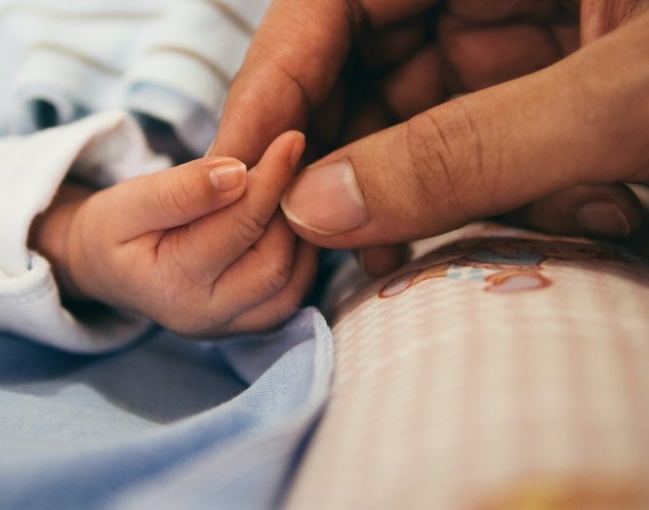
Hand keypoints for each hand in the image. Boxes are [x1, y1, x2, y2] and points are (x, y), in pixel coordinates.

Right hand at [30, 132, 317, 336]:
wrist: (107, 267)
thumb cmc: (115, 228)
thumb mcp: (131, 200)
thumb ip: (181, 189)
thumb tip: (238, 174)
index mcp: (172, 285)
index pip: (239, 227)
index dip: (270, 179)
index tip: (290, 139)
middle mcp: (206, 317)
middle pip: (274, 262)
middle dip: (288, 209)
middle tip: (291, 164)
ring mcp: (230, 327)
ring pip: (292, 282)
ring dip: (300, 233)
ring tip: (289, 190)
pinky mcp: (248, 324)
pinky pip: (293, 294)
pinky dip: (301, 255)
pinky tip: (288, 220)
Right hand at [212, 0, 648, 272]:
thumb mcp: (627, 98)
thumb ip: (469, 152)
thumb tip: (317, 209)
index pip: (332, 1)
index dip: (271, 85)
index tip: (234, 172)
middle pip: (362, 65)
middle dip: (343, 158)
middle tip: (315, 241)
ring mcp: (526, 31)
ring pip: (420, 117)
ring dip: (427, 195)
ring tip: (416, 259)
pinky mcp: (558, 83)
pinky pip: (491, 141)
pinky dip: (508, 193)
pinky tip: (566, 222)